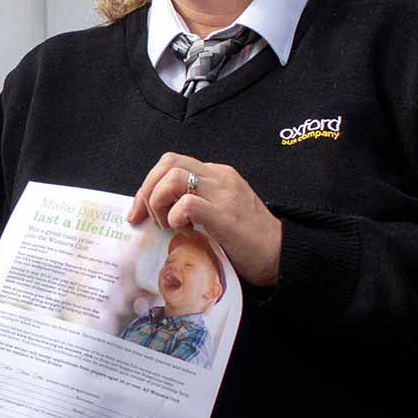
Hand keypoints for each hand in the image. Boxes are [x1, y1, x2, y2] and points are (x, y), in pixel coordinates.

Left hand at [126, 152, 282, 286]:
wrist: (281, 255)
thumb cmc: (247, 240)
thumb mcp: (219, 212)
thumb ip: (195, 204)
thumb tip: (156, 213)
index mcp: (217, 175)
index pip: (172, 163)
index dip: (148, 185)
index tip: (137, 212)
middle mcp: (219, 177)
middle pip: (168, 162)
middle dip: (147, 190)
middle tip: (145, 218)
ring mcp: (223, 194)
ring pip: (173, 177)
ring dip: (159, 202)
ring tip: (168, 225)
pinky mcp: (225, 215)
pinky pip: (188, 203)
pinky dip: (176, 217)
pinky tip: (184, 231)